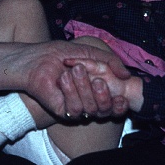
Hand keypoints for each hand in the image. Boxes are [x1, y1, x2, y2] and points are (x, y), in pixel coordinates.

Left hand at [12, 40, 129, 119]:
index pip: (114, 105)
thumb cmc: (62, 54)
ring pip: (91, 110)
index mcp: (96, 91)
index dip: (120, 104)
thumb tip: (127, 75)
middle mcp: (87, 102)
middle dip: (104, 94)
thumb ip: (112, 62)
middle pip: (105, 109)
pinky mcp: (62, 110)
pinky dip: (72, 92)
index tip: (123, 96)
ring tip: (76, 70)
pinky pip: (75, 109)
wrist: (38, 58)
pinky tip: (64, 77)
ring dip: (85, 88)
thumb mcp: (92, 53)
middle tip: (98, 80)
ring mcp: (75, 108)